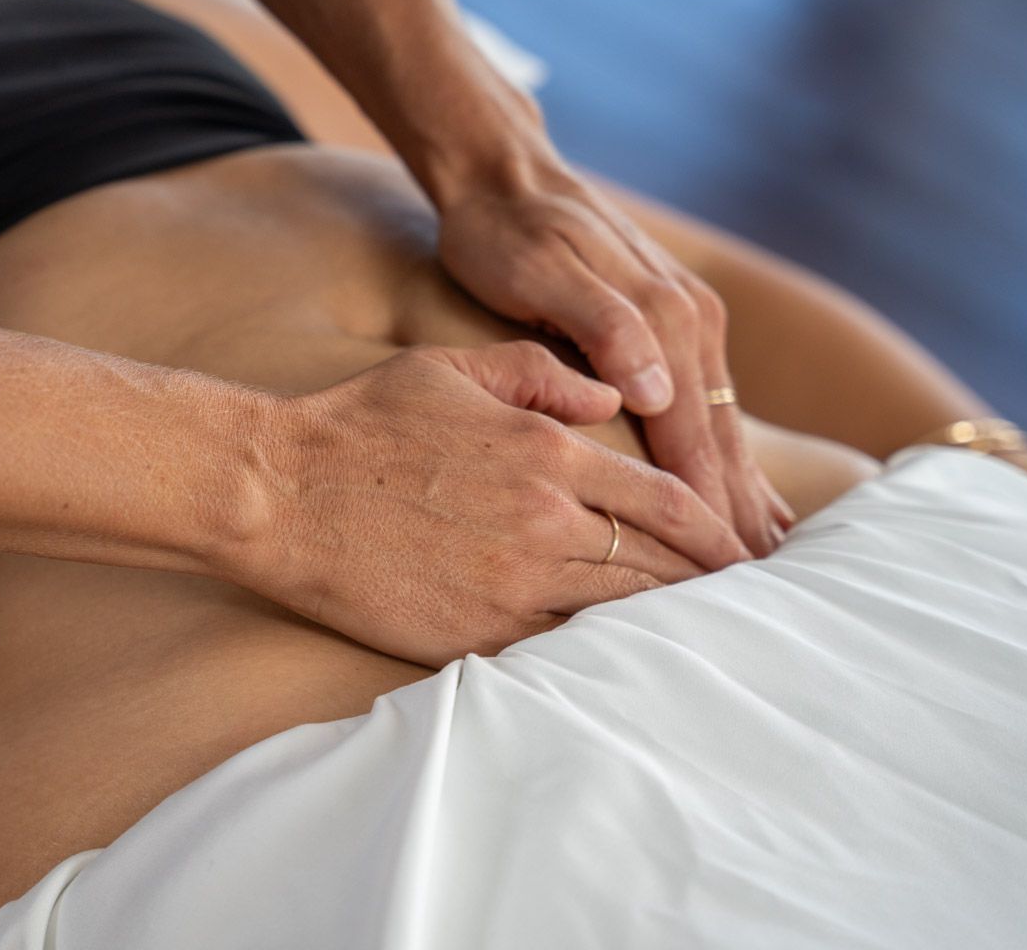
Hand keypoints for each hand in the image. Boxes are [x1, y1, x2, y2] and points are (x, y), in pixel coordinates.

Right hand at [239, 343, 749, 666]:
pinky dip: (597, 651)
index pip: (665, 501)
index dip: (714, 531)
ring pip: (618, 611)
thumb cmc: (359, 423)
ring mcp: (512, 583)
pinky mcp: (476, 633)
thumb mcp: (448, 370)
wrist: (282, 493)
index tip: (740, 551)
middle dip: (708, 585)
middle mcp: (544, 520)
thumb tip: (608, 397)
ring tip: (696, 635)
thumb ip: (539, 374)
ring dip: (663, 623)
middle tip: (744, 605)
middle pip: (659, 564)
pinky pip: (560, 649)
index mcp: (547, 451)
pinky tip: (617, 657)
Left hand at [435, 146, 792, 556]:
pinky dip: (725, 457)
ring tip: (763, 559)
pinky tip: (740, 494)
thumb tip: (659, 391)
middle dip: (737, 516)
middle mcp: (690, 322)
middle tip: (756, 592)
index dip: (706, 505)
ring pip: (722, 427)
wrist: (503, 174)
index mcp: (663, 318)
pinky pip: (708, 408)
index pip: (690, 433)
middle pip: (719, 439)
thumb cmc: (507, 232)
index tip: (721, 572)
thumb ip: (603, 326)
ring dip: (743, 493)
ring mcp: (688, 323)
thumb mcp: (542, 271)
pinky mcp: (672, 327)